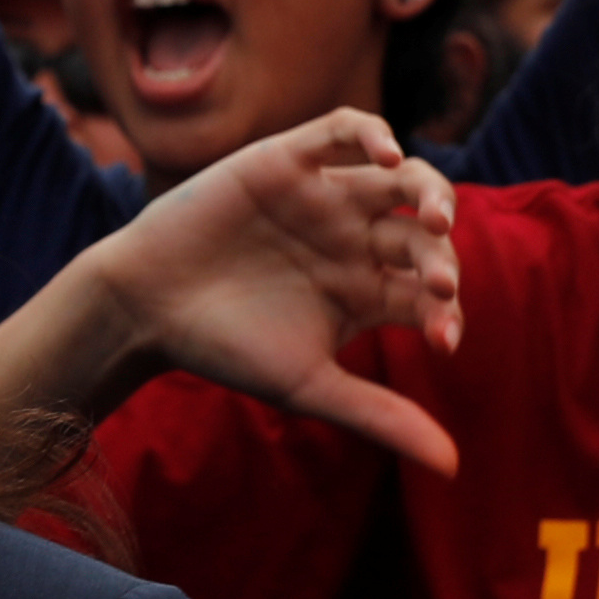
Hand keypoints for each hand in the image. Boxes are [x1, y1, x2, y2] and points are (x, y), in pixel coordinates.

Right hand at [82, 112, 463, 470]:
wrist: (146, 306)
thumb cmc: (224, 349)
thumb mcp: (309, 385)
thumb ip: (380, 416)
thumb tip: (453, 468)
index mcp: (367, 291)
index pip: (432, 293)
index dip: (448, 311)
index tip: (441, 340)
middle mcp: (354, 240)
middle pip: (424, 235)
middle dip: (442, 256)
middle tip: (440, 282)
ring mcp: (325, 197)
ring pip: (401, 177)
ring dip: (430, 190)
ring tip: (434, 218)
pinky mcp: (289, 159)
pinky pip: (343, 130)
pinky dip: (372, 133)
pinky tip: (388, 155)